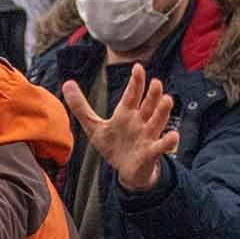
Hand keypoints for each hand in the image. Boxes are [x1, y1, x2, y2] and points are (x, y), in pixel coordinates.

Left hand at [61, 64, 178, 192]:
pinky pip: (161, 146)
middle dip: (152, 94)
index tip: (137, 67)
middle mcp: (139, 121)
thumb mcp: (94, 126)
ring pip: (157, 121)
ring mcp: (147, 136)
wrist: (125, 171)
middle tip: (156, 82)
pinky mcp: (151, 152)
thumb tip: (67, 83)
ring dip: (162, 111)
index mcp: (126, 113)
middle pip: (147, 105)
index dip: (135, 82)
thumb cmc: (113, 145)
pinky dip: (167, 141)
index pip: (132, 95)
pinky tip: (173, 136)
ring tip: (168, 100)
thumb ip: (81, 106)